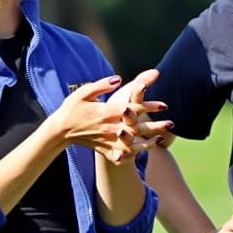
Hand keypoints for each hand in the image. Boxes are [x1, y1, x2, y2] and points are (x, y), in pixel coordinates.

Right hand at [53, 74, 169, 162]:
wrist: (61, 130)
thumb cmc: (72, 108)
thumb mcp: (84, 92)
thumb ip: (102, 85)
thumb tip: (118, 79)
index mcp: (106, 112)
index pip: (132, 109)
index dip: (148, 107)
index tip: (163, 105)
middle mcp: (108, 127)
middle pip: (136, 127)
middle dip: (154, 126)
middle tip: (171, 123)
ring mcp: (107, 140)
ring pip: (132, 142)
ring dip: (148, 141)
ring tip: (163, 138)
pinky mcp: (104, 148)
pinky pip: (121, 153)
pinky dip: (134, 154)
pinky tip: (145, 151)